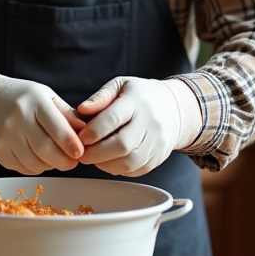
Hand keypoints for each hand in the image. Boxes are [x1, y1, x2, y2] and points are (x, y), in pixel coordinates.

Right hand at [0, 71, 86, 174]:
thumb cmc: (23, 98)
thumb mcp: (46, 97)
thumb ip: (66, 114)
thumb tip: (87, 132)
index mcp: (34, 101)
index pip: (55, 125)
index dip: (70, 142)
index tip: (80, 152)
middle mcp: (18, 118)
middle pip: (45, 149)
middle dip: (64, 160)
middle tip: (73, 161)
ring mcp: (5, 135)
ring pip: (35, 162)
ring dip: (50, 165)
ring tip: (55, 157)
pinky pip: (23, 168)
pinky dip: (36, 168)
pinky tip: (38, 157)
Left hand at [76, 77, 193, 176]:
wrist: (175, 108)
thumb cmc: (141, 96)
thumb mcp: (121, 85)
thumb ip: (100, 97)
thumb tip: (81, 110)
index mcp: (137, 102)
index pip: (113, 119)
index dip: (93, 131)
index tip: (80, 137)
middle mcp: (150, 124)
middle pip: (122, 145)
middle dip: (96, 153)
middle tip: (81, 152)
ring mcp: (156, 143)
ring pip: (128, 162)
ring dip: (104, 164)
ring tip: (93, 156)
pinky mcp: (157, 158)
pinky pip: (133, 170)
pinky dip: (116, 169)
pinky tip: (108, 160)